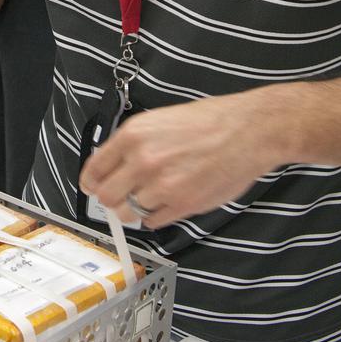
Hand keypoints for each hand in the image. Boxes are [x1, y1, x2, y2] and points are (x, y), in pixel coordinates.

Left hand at [79, 89, 282, 228]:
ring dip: (136, 208)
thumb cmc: (209, 121)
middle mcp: (143, 161)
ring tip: (154, 196)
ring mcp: (162, 186)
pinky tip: (170, 200)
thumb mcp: (160, 120)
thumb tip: (112, 167)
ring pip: (129, 213)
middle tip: (124, 195)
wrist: (247, 131)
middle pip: (107, 197)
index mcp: (133, 135)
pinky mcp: (182, 205)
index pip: (95, 169)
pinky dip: (157, 215)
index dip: (92, 182)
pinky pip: (153, 221)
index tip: (93, 187)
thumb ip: (133, 144)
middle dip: (113, 199)